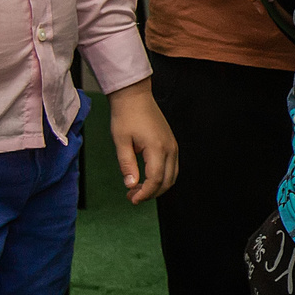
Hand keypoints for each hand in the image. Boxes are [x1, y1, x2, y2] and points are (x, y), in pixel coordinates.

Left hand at [105, 79, 178, 203]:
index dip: (144, 193)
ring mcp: (173, 145)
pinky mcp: (171, 143)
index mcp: (157, 148)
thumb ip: (127, 165)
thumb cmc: (126, 116)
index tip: (131, 198)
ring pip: (172, 176)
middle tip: (132, 196)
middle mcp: (170, 148)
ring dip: (157, 187)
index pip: (155, 180)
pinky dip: (162, 177)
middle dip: (151, 193)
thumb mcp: (121, 141)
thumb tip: (131, 185)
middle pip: (167, 181)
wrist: (134, 96)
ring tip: (138, 189)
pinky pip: (172, 167)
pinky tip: (146, 178)